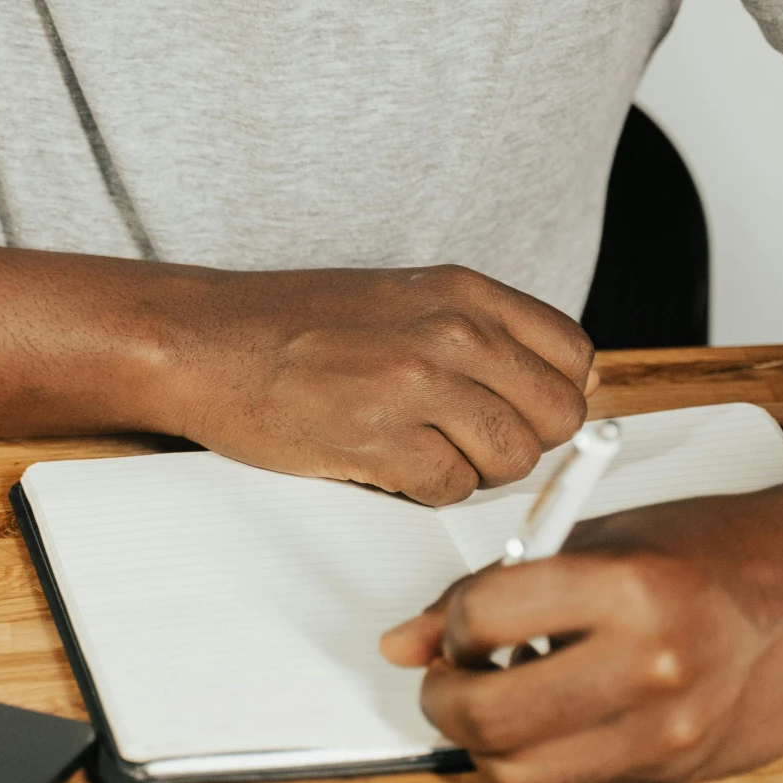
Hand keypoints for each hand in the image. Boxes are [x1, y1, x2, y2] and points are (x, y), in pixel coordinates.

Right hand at [148, 264, 595, 504]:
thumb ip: (484, 332)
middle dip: (522, 440)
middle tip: (469, 439)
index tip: (521, 408)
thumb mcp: (406, 298)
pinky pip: (451, 489)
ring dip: (474, 469)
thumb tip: (571, 381)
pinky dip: (425, 489)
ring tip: (422, 447)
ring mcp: (418, 385)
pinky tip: (386, 461)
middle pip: (557, 415)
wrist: (208, 341)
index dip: (555, 394)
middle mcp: (452, 332)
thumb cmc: (297, 325)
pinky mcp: (383, 440)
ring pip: (512, 458)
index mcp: (464, 292)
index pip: (574, 354)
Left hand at [380, 477, 782, 782]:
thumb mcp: (603, 537)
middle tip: (452, 675)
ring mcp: (667, 732)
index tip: (461, 620)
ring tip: (501, 697)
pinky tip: (562, 712)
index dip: (452, 622)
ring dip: (487, 742)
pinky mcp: (675, 771)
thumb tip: (404, 642)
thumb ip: (499, 588)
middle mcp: (653, 668)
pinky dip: (546, 754)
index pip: (484, 618)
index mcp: (632, 588)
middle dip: (444, 698)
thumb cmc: (717, 549)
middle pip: (488, 719)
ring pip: (519, 774)